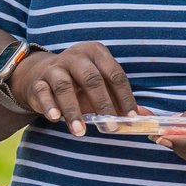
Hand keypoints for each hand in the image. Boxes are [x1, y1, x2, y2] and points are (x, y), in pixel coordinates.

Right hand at [12, 40, 134, 134]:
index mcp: (96, 53)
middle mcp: (76, 57)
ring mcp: (55, 68)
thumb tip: (146, 118)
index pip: (115, 75)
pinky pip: (43, 93)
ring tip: (80, 131)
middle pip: (92, 79)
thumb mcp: (101, 87)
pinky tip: (55, 118)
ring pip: (64, 86)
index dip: (125, 98)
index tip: (131, 119)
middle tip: (110, 128)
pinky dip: (50, 106)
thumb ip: (121, 101)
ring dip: (73, 110)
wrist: (42, 76)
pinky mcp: (38, 82)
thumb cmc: (79, 83)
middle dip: (102, 105)